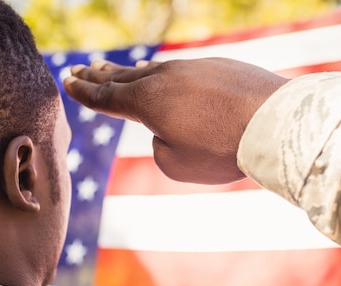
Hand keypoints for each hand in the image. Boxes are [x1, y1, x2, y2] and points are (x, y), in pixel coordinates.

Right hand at [63, 58, 287, 183]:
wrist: (272, 120)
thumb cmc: (222, 149)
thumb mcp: (177, 164)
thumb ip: (160, 147)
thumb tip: (166, 129)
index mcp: (147, 102)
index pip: (107, 97)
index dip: (85, 92)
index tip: (68, 81)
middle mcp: (164, 78)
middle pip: (123, 77)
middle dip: (99, 76)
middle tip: (80, 70)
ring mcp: (192, 67)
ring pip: (153, 70)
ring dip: (130, 72)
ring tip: (113, 70)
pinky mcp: (218, 65)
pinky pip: (181, 69)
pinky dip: (163, 72)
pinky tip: (160, 72)